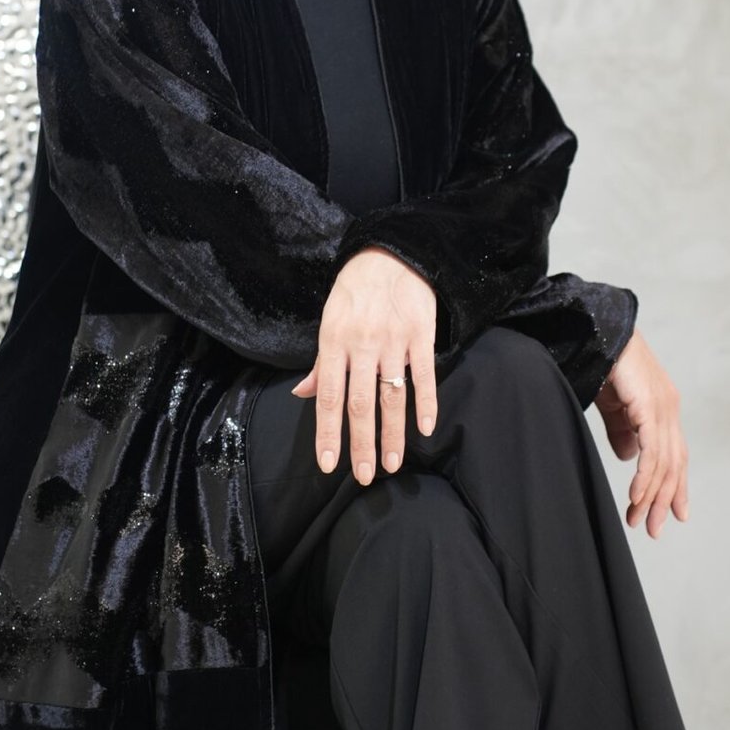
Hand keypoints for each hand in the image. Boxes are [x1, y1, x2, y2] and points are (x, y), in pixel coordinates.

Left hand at [288, 248, 439, 481]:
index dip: (328, 433)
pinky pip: (424, 375)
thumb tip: (303, 395)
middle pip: (361, 404)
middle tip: (364, 476)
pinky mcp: (421, 334)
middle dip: (361, 444)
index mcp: (333, 342)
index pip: (330, 397)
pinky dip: (426, 403)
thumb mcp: (329, 321)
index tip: (329, 464)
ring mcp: (393, 341)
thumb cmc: (355, 291)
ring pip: (392, 396)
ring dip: (393, 433)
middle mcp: (362, 345)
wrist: (392, 253)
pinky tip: (426, 428)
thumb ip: (321, 364)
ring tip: (393, 464)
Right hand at [594, 327, 688, 536]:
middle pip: (674, 465)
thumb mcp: (614, 406)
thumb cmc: (606, 364)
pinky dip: (645, 477)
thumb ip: (622, 430)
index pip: (676, 456)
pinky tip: (636, 496)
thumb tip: (628, 457)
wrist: (600, 332)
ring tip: (639, 519)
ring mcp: (663, 408)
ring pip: (663, 463)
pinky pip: (651, 451)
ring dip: (651, 495)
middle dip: (664, 499)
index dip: (676, 487)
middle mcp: (669, 410)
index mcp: (664, 409)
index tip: (674, 514)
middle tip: (654, 528)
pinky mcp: (649, 406)